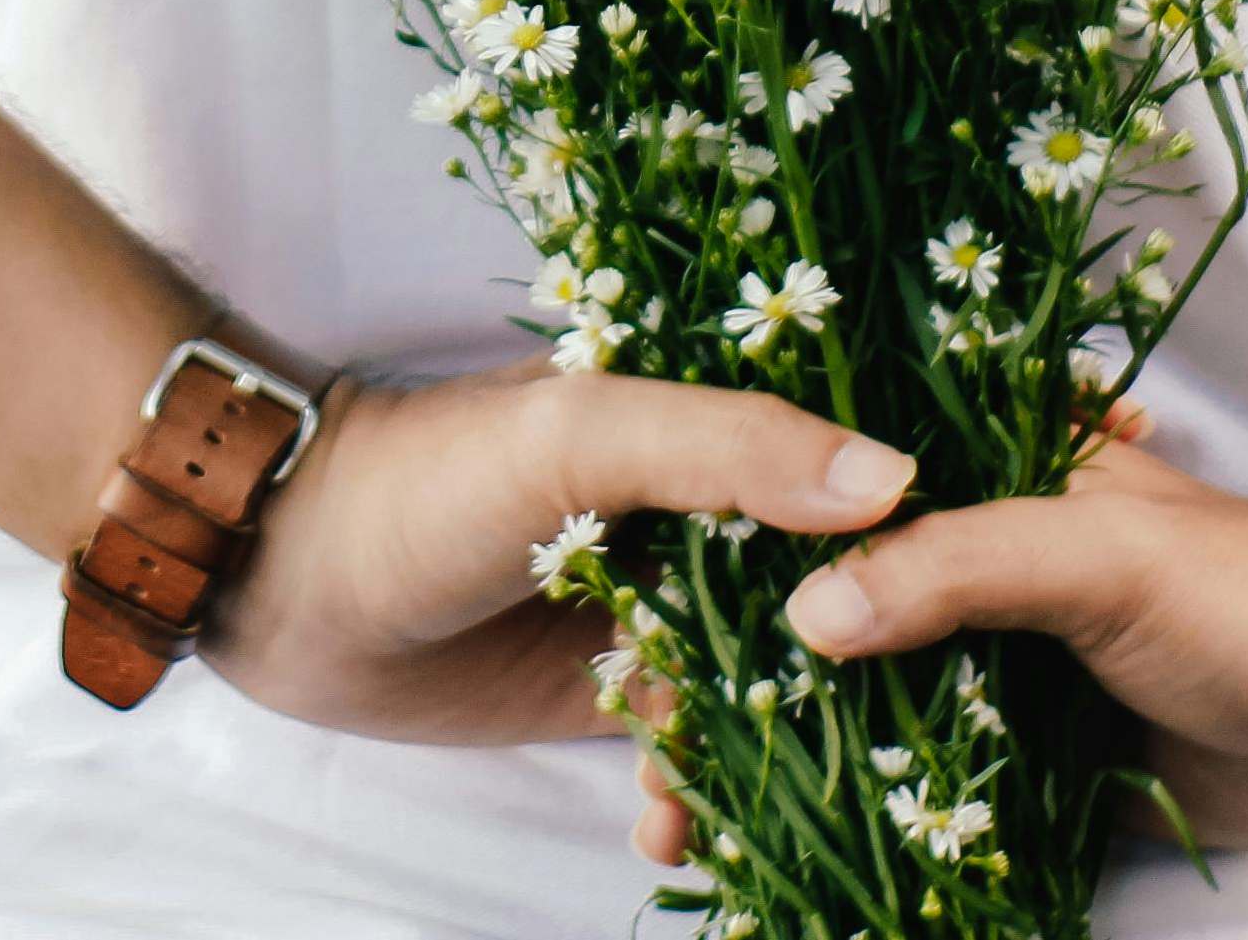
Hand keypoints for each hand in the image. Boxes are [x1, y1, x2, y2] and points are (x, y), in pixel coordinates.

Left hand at [206, 363, 915, 744]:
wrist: (283, 577)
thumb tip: (892, 482)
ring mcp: (658, 603)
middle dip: (853, 669)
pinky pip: (690, 747)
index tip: (964, 600)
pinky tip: (676, 829)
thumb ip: (728, 449)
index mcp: (708, 418)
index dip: (907, 532)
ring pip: (764, 683)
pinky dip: (698, 794)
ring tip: (761, 808)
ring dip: (774, 751)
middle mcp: (701, 509)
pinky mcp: (609, 690)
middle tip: (890, 744)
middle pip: (821, 588)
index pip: (844, 466)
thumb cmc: (433, 475)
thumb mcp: (583, 435)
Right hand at [630, 427, 1247, 864]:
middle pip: (820, 613)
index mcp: (976, 469)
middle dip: (730, 688)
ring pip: (861, 709)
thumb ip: (959, 568)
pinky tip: (784, 870)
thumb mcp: (1098, 554)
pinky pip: (924, 786)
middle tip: (643, 769)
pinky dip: (862, 825)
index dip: (726, 554)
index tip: (628, 620)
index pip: (819, 498)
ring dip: (783, 767)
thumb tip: (807, 619)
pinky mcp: (1031, 751)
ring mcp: (998, 657)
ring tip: (684, 836)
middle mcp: (969, 555)